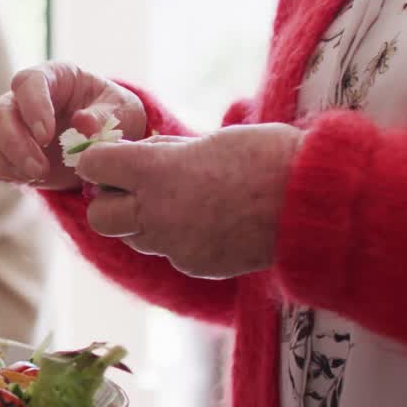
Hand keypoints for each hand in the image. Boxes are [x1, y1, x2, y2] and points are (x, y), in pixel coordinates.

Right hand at [0, 62, 146, 198]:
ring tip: (30, 178)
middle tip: (40, 169)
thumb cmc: (113, 118)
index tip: (47, 134)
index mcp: (51, 79)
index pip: (27, 83)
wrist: (103, 142)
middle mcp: (19, 101)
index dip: (32, 106)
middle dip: (16, 145)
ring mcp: (5, 131)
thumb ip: (105, 117)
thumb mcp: (122, 113)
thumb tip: (83, 125)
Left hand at [74, 123, 301, 278]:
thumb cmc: (266, 156)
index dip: (101, 162)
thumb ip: (164, 152)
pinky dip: (180, 241)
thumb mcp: (207, 141)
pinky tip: (212, 224)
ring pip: (133, 238)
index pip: (92, 166)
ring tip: (184, 204)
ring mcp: (173, 244)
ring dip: (144, 222)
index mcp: (154, 171)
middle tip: (137, 190)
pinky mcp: (193, 265)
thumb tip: (137, 153)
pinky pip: (169, 254)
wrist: (314, 202)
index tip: (115, 159)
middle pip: (98, 217)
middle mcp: (154, 212)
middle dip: (112, 203)